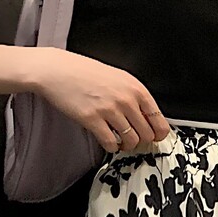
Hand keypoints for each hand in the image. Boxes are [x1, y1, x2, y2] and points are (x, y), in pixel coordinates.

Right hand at [26, 47, 172, 152]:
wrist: (58, 70)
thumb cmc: (85, 73)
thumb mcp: (118, 78)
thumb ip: (134, 97)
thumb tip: (148, 119)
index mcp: (135, 88)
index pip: (159, 121)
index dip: (158, 134)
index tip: (153, 138)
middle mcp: (125, 98)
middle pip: (147, 135)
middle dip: (140, 141)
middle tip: (132, 139)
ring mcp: (110, 109)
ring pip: (131, 142)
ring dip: (126, 145)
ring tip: (119, 140)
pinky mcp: (93, 119)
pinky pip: (111, 144)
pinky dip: (111, 147)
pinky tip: (107, 140)